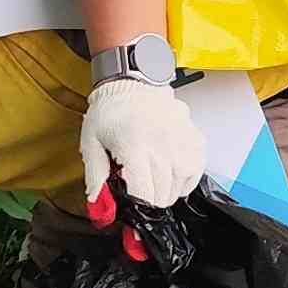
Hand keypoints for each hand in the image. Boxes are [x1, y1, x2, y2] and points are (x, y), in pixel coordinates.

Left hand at [79, 74, 204, 219]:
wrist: (134, 83)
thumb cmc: (113, 110)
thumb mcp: (91, 142)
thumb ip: (95, 176)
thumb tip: (98, 204)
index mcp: (135, 147)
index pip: (143, 195)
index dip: (135, 205)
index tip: (129, 201)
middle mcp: (162, 147)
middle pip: (161, 196)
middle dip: (147, 199)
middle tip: (138, 184)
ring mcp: (182, 144)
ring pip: (179, 189)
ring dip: (165, 190)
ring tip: (153, 176)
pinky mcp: (195, 141)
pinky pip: (195, 175)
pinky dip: (183, 180)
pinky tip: (170, 172)